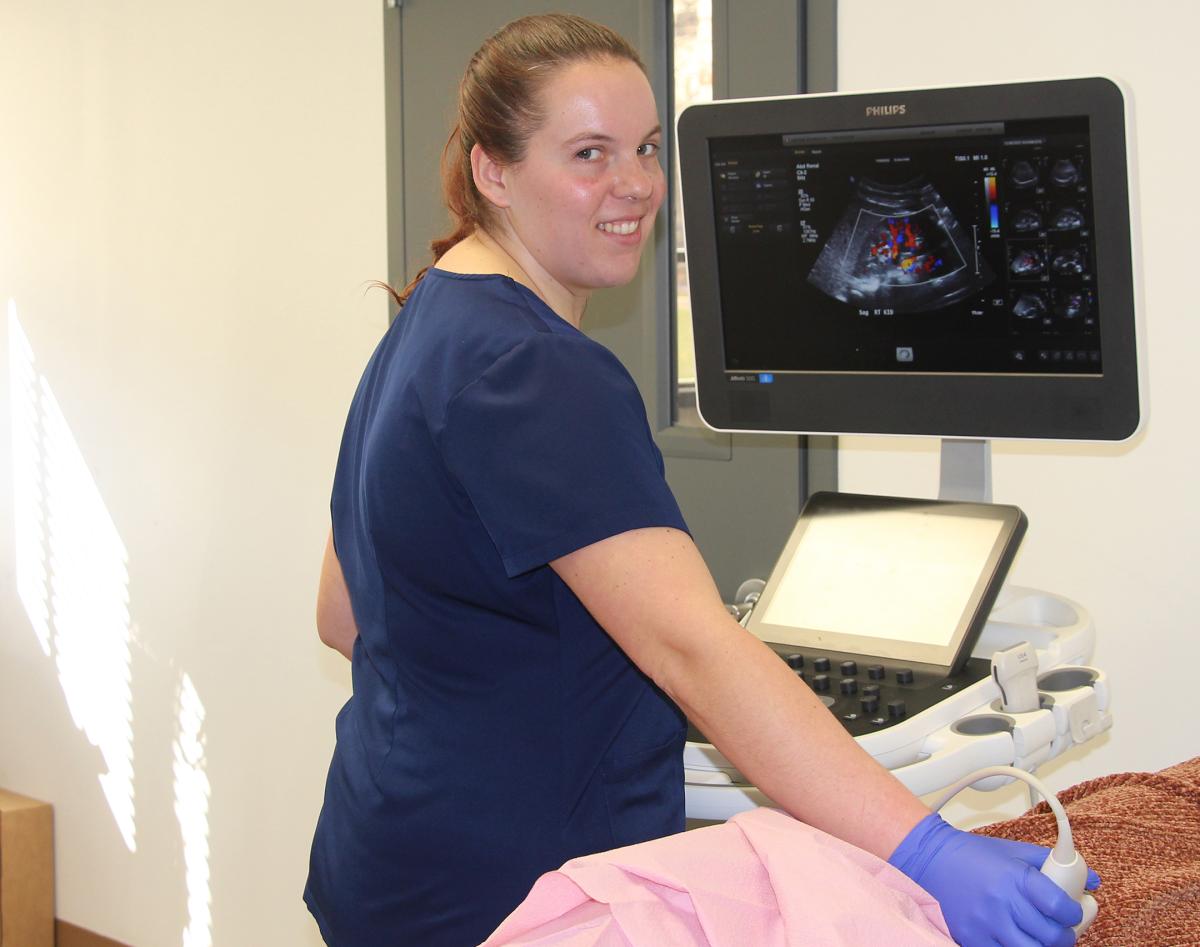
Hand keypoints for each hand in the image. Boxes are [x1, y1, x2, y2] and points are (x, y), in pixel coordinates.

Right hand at [889, 813, 1099, 946]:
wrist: (932, 860)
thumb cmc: (975, 855)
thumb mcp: (1016, 851)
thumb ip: (1054, 864)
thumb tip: (1092, 881)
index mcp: (1016, 876)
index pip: (1059, 906)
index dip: (1074, 913)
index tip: (1074, 911)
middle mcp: (1002, 902)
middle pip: (1051, 935)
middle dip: (1064, 936)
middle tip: (1061, 930)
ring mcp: (986, 924)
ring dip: (1042, 946)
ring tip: (1040, 937)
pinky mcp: (972, 939)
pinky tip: (1016, 937)